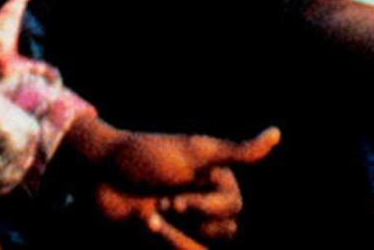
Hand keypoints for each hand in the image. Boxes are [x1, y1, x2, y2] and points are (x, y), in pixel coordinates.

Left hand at [71, 122, 275, 247]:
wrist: (96, 175)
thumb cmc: (143, 156)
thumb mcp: (192, 151)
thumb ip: (237, 152)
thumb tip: (277, 134)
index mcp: (215, 179)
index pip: (234, 208)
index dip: (204, 206)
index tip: (173, 193)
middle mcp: (204, 202)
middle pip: (225, 232)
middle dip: (190, 220)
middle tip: (161, 203)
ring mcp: (185, 224)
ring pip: (203, 248)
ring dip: (174, 238)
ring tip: (149, 218)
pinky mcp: (167, 240)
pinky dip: (166, 243)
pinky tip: (144, 226)